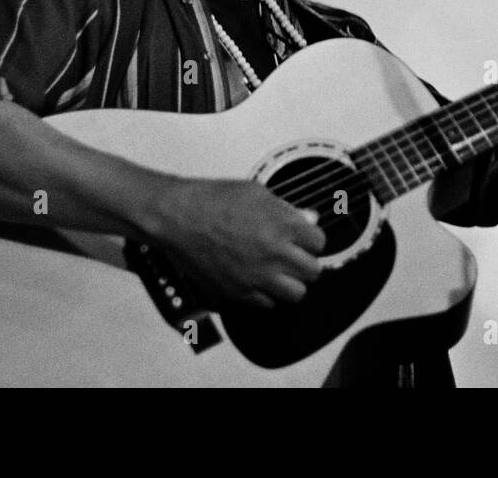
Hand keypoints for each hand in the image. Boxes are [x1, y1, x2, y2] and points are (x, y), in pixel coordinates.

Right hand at [148, 177, 325, 309]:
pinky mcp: (237, 292)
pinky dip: (266, 295)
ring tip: (279, 271)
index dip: (311, 239)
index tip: (304, 238)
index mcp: (282, 226)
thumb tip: (308, 219)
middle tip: (293, 255)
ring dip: (291, 282)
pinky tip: (258, 280)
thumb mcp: (256, 193)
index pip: (320, 243)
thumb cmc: (212, 200)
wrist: (177, 217)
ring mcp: (256, 277)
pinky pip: (267, 304)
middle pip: (313, 272)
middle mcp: (273, 255)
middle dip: (305, 262)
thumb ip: (287, 210)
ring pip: (296, 294)